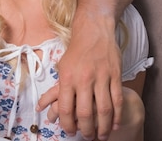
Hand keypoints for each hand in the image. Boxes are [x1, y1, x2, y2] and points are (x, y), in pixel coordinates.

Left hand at [38, 16, 122, 139]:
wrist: (93, 31)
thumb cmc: (76, 50)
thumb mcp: (62, 67)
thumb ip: (58, 88)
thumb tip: (43, 107)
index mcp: (67, 78)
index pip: (66, 108)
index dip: (68, 124)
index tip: (70, 131)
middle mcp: (84, 79)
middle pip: (86, 112)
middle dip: (86, 129)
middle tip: (87, 136)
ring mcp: (101, 77)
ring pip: (104, 109)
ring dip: (103, 127)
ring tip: (101, 136)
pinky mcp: (115, 75)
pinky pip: (117, 100)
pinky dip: (117, 115)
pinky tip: (115, 124)